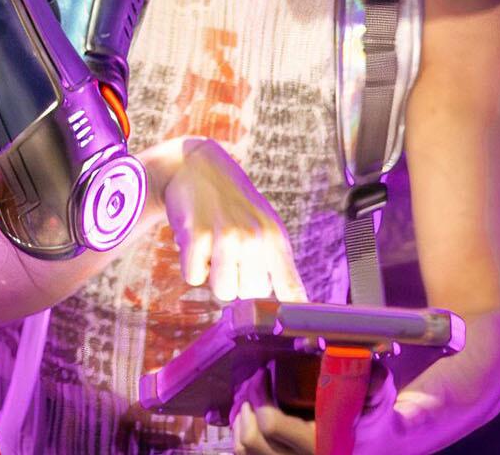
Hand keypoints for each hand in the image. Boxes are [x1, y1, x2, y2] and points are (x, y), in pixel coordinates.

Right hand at [150, 138, 306, 303]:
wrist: (195, 165)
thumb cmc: (232, 202)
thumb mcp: (263, 224)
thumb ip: (275, 262)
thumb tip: (292, 303)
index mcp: (275, 238)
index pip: (291, 286)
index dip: (295, 313)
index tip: (308, 334)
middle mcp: (255, 239)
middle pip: (250, 295)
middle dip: (238, 282)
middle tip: (230, 256)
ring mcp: (226, 237)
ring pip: (223, 291)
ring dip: (214, 277)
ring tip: (213, 250)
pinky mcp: (197, 237)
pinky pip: (194, 277)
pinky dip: (191, 265)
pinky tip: (196, 241)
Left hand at [231, 360, 394, 454]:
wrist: (379, 450)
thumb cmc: (376, 424)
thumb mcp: (379, 402)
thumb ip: (374, 382)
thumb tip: (362, 355)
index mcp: (322, 447)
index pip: (271, 425)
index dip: (260, 395)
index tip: (265, 372)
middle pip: (251, 440)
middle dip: (247, 406)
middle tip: (254, 383)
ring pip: (244, 450)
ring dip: (241, 421)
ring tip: (249, 400)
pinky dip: (242, 436)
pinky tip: (250, 418)